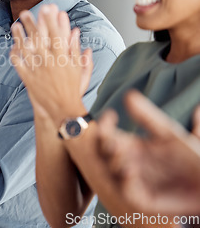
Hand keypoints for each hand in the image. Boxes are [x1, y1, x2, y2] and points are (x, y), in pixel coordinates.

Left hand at [10, 4, 92, 123]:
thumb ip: (77, 49)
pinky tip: (12, 46)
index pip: (56, 35)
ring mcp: (37, 70)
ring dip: (19, 36)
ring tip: (15, 25)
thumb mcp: (80, 69)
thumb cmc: (73, 90)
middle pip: (38, 39)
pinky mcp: (28, 79)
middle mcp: (49, 62)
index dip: (50, 20)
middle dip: (31, 24)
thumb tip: (76, 31)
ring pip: (26, 49)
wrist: (62, 111)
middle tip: (25, 12)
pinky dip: (14, 54)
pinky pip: (19, 64)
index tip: (47, 8)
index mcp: (63, 58)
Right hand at [98, 90, 199, 215]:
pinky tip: (130, 171)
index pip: (107, 134)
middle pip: (102, 153)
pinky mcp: (142, 199)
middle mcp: (127, 162)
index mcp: (130, 146)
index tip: (110, 114)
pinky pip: (127, 192)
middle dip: (101, 145)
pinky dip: (125, 182)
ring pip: (110, 172)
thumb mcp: (168, 133)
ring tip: (120, 154)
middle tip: (110, 139)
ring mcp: (133, 181)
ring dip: (112, 163)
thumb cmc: (190, 158)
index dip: (103, 125)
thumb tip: (129, 93)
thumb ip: (147, 116)